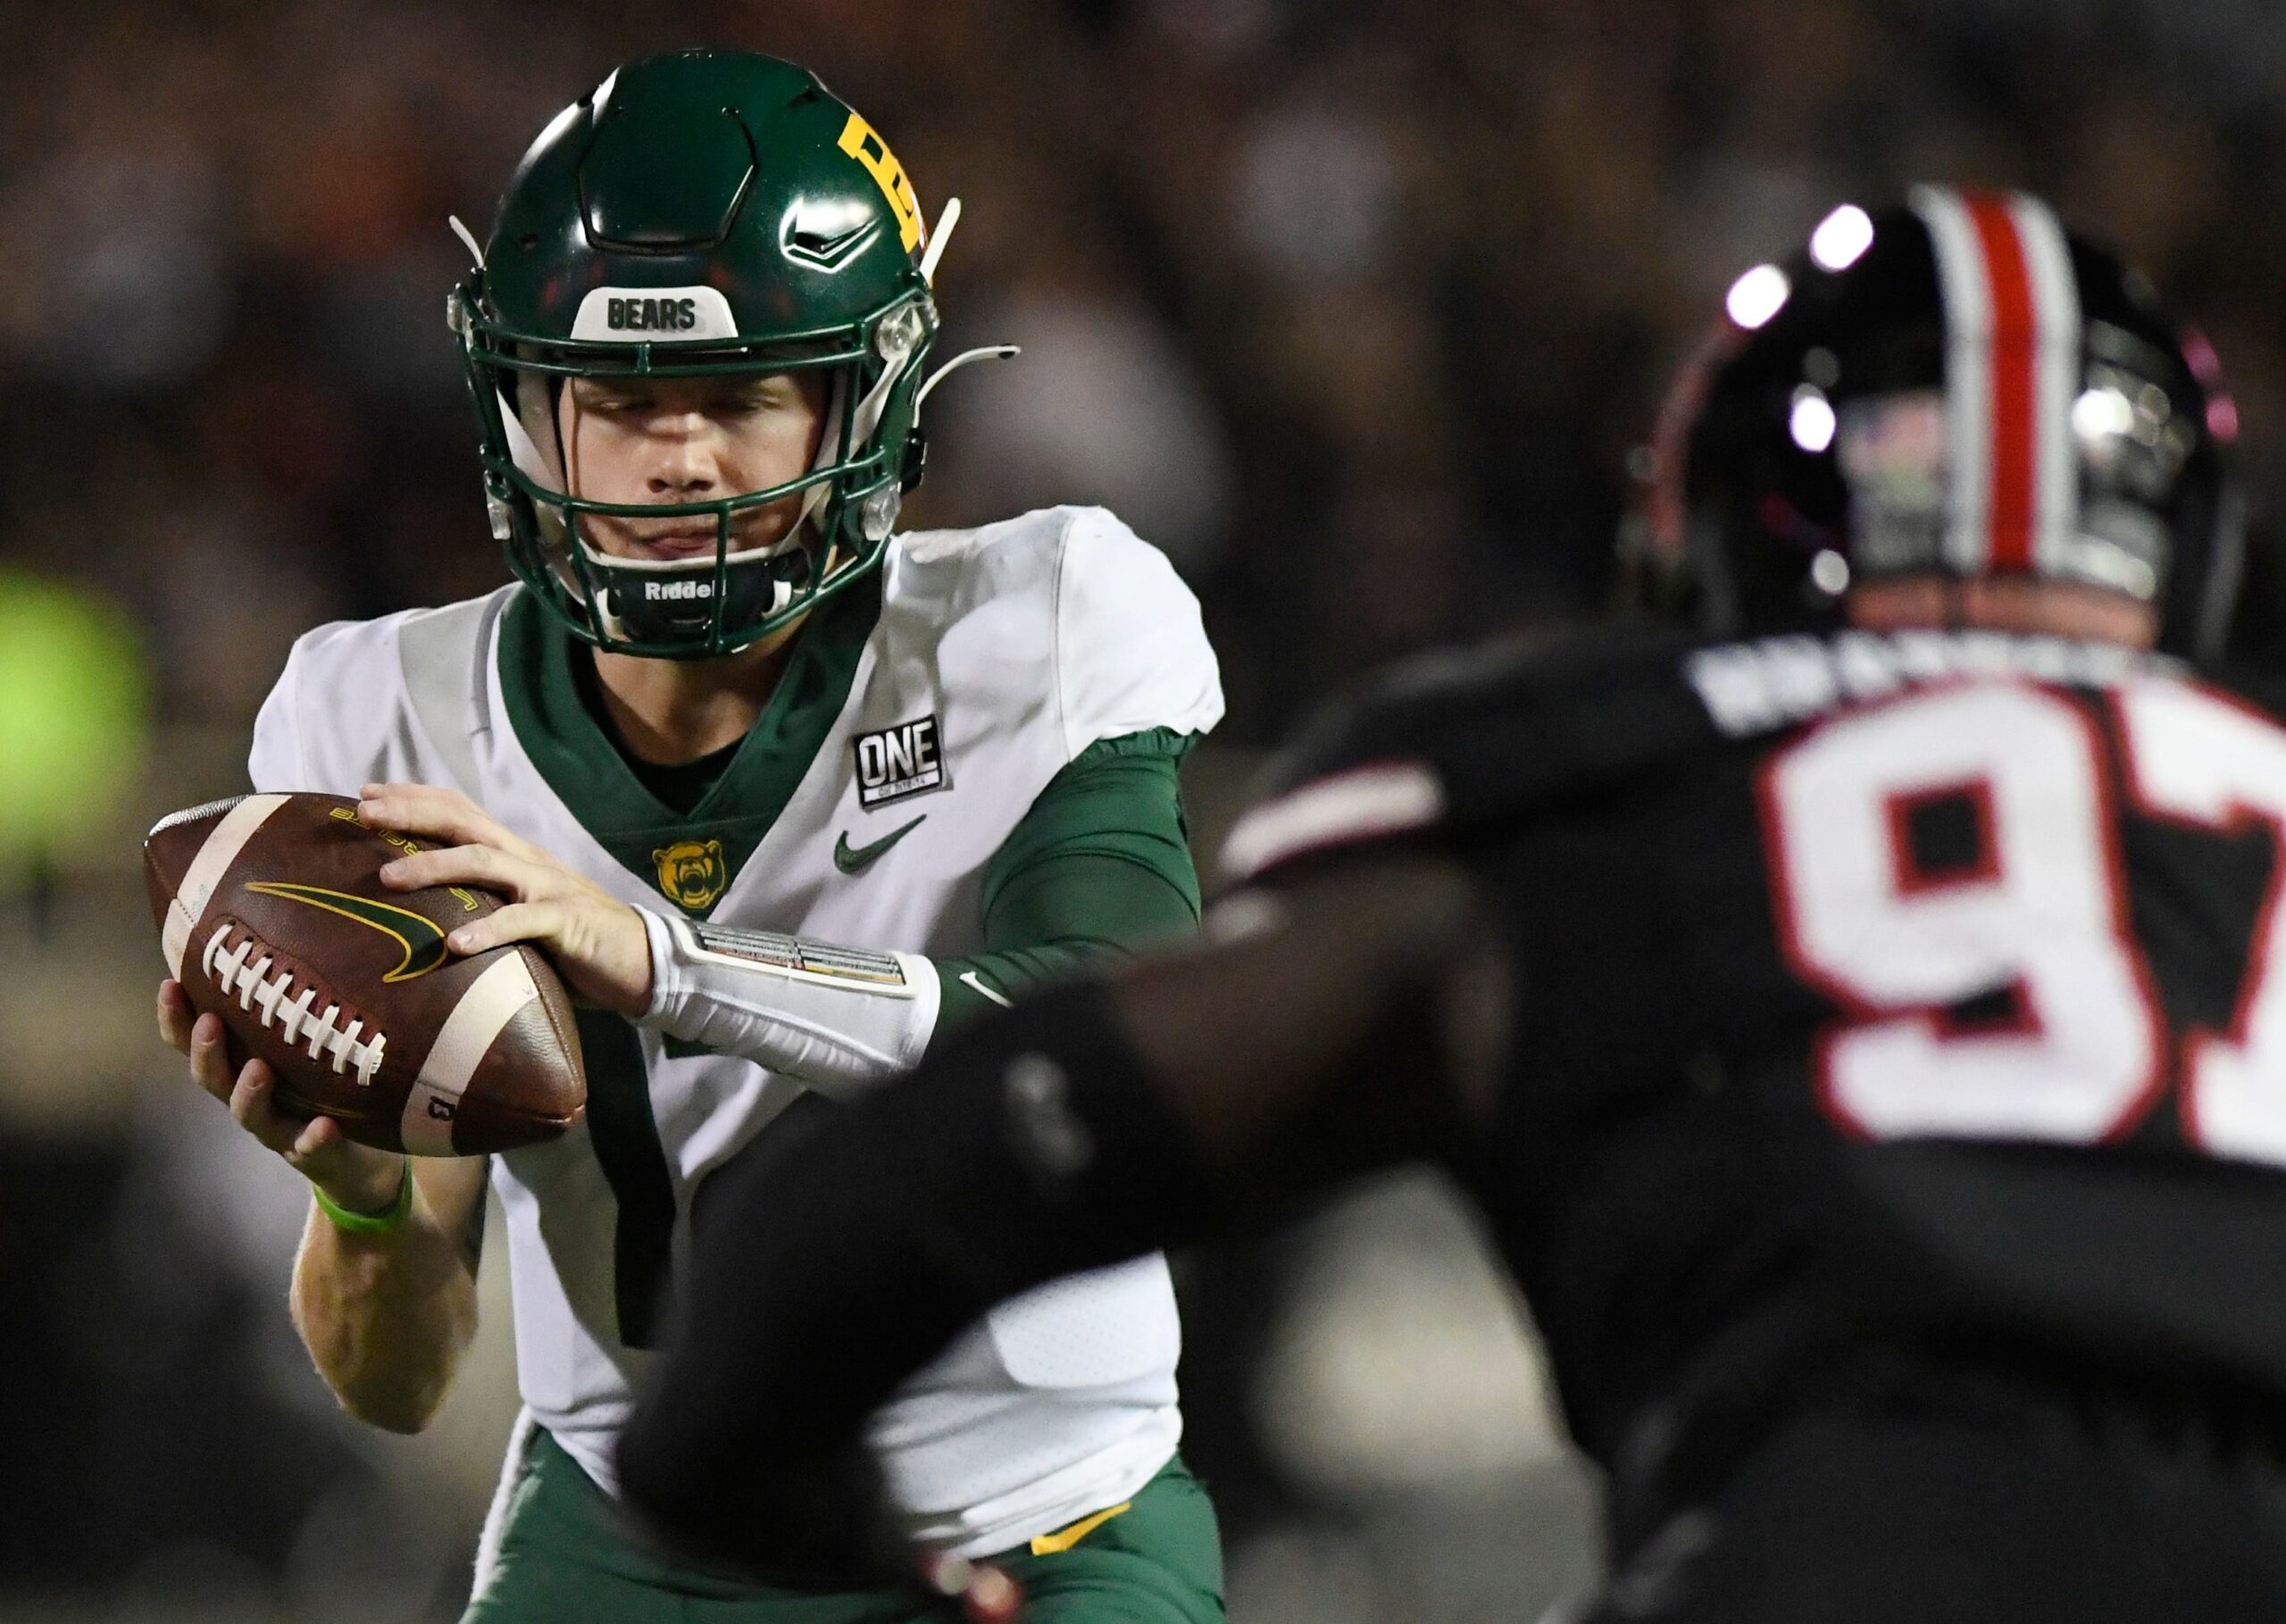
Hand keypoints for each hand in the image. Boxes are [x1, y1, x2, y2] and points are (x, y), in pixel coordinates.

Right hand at [156, 979, 407, 1214]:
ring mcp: (281, 1129)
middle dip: (204, 1049)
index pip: (196, 1037)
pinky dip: (315, 1139)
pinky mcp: (318, 1155)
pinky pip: (311, 1149)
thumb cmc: (336, 1080)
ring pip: (251, 1115)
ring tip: (258, 1070)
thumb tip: (328, 911)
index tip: (170, 982)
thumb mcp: (320, 1033)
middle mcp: (253, 1095)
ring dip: (249, 1092)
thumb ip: (311, 992)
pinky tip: (325, 1126)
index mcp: (245, 1060)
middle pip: (212, 1076)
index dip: (177, 1016)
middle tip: (209, 1021)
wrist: (366, 1158)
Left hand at [359, 782, 652, 1017]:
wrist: (643, 962)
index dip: (415, 798)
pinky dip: (488, 930)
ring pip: (486, 862)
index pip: (461, 811)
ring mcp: (549, 888)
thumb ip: (486, 900)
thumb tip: (425, 910)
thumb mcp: (523, 910)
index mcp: (516, 855)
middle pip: (465, 823)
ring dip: (434, 865)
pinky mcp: (568, 922)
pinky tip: (455, 944)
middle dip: (412, 815)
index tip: (366, 795)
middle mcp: (529, 861)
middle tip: (363, 814)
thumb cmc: (574, 942)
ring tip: (388, 877)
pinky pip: (524, 922)